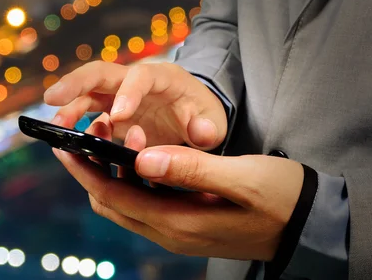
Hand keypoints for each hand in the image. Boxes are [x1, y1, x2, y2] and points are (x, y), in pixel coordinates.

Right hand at [44, 61, 227, 149]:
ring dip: (69, 108)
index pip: (140, 78)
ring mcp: (119, 97)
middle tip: (52, 97)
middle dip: (76, 83)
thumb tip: (200, 134)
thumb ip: (208, 128)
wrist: (193, 116)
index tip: (117, 117)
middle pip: (100, 74)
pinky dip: (79, 129)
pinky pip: (90, 117)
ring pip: (88, 95)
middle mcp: (134, 82)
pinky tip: (73, 144)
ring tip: (55, 127)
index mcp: (162, 77)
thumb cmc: (202, 115)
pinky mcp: (110, 114)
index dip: (128, 94)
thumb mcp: (213, 122)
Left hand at [53, 132, 303, 260]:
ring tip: (100, 143)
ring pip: (125, 206)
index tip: (63, 145)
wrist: (308, 226)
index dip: (86, 171)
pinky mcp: (185, 225)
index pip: (115, 196)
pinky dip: (128, 182)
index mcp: (179, 222)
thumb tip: (143, 157)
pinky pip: (143, 205)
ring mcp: (177, 232)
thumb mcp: (242, 178)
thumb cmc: (281, 199)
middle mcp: (171, 232)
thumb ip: (191, 168)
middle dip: (88, 173)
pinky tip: (132, 159)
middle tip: (75, 139)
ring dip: (107, 177)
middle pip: (112, 204)